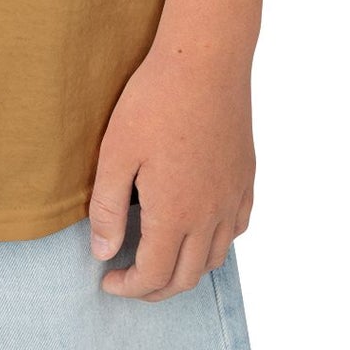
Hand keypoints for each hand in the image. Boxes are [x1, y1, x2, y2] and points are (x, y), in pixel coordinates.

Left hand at [87, 44, 254, 299]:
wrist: (205, 60)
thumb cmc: (155, 100)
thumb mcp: (116, 152)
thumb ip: (109, 209)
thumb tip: (104, 253)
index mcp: (176, 214)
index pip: (154, 275)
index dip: (128, 287)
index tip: (107, 280)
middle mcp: (210, 215)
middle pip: (186, 277)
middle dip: (155, 289)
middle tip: (130, 280)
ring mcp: (233, 196)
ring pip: (215, 258)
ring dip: (186, 270)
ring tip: (160, 259)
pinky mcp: (245, 177)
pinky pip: (237, 228)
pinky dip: (216, 243)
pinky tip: (199, 230)